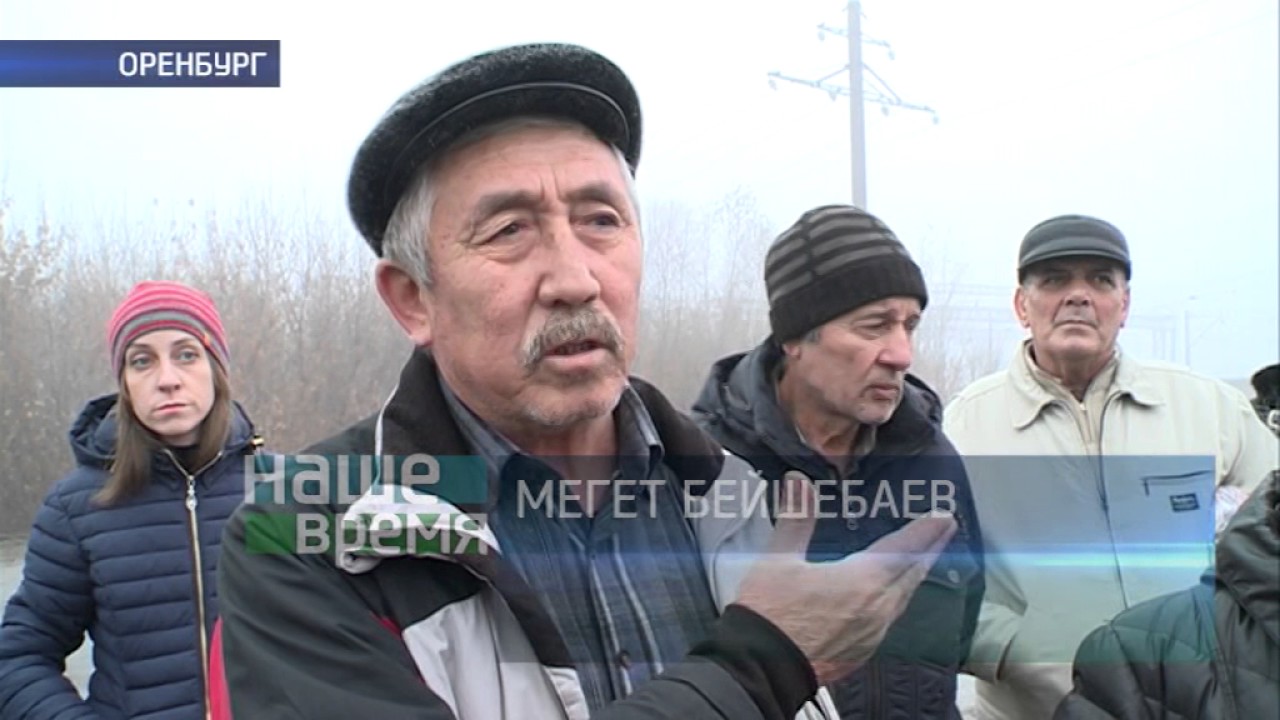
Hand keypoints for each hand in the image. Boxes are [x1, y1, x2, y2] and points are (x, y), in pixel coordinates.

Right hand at [734, 471, 956, 685]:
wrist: (762, 668)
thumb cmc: (770, 614)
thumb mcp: (779, 559)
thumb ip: (797, 519)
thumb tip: (799, 482)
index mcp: (862, 580)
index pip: (903, 548)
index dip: (924, 531)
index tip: (943, 517)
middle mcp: (876, 609)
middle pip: (912, 574)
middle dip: (930, 550)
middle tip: (943, 532)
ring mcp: (871, 635)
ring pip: (902, 599)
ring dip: (913, 576)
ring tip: (919, 562)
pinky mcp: (861, 653)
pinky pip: (888, 620)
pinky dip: (895, 601)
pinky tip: (886, 600)